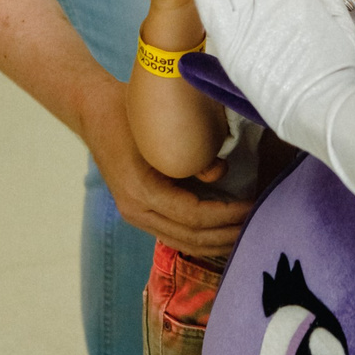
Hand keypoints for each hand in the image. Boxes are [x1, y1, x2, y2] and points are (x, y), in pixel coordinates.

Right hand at [78, 77, 252, 256]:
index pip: (193, 216)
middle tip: (258, 224)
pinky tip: (223, 232)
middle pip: (190, 236)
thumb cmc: (129, 114)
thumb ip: (193, 154)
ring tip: (245, 233)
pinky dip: (201, 237)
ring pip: (183, 242)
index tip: (253, 206)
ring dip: (216, 241)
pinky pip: (175, 234)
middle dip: (227, 234)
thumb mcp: (161, 129)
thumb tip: (221, 172)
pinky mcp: (140, 213)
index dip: (227, 215)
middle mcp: (136, 211)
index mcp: (140, 191)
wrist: (96, 112)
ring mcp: (135, 215)